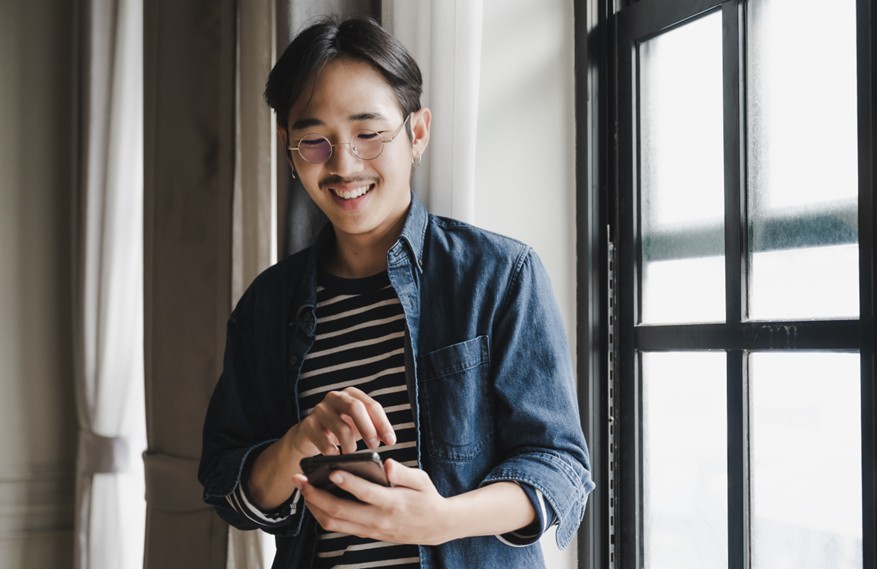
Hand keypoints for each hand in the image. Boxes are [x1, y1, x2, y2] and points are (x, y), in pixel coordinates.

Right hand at [287, 386, 396, 458]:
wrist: (308, 436)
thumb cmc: (339, 428)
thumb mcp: (358, 425)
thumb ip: (374, 428)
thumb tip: (389, 439)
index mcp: (351, 394)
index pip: (372, 406)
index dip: (383, 424)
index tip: (391, 441)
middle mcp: (335, 397)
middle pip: (356, 408)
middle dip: (368, 429)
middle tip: (374, 446)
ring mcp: (320, 410)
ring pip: (342, 428)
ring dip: (351, 446)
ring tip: (351, 453)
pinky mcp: (308, 425)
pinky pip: (325, 443)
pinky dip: (334, 453)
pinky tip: (336, 456)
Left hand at [292, 459, 454, 545]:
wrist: (435, 526)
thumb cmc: (426, 497)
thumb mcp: (421, 480)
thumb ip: (403, 473)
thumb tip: (386, 464)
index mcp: (392, 503)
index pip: (365, 493)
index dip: (347, 482)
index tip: (331, 470)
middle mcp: (378, 519)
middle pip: (339, 511)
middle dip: (315, 495)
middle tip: (299, 479)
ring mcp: (370, 529)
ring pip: (333, 523)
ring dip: (313, 506)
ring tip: (302, 488)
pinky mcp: (365, 533)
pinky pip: (338, 526)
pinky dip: (322, 513)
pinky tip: (315, 499)